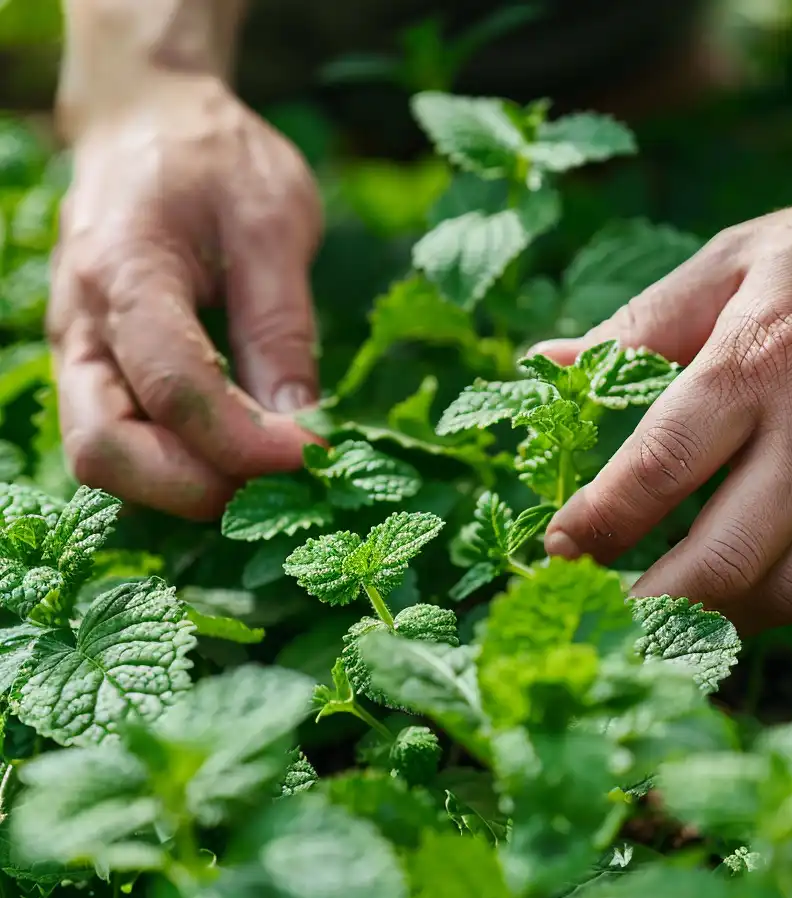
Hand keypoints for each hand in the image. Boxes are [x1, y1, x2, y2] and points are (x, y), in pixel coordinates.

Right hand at [47, 74, 322, 519]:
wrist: (148, 119)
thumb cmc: (216, 158)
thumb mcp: (274, 224)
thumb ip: (282, 329)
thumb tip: (305, 430)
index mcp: (125, 271)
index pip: (174, 386)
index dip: (245, 439)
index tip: (316, 456)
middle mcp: (80, 322)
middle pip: (106, 450)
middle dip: (199, 487)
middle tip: (287, 485)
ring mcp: (78, 349)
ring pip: (104, 458)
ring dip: (184, 486)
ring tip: (270, 477)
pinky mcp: (95, 366)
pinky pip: (119, 440)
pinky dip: (175, 466)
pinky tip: (239, 458)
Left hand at [541, 174, 791, 632]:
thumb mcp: (736, 258)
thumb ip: (637, 325)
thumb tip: (544, 366)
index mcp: (760, 358)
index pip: (659, 466)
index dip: (598, 523)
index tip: (561, 548)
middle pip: (724, 558)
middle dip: (652, 606)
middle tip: (611, 613)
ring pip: (787, 592)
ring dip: (718, 614)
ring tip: (677, 602)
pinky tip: (766, 572)